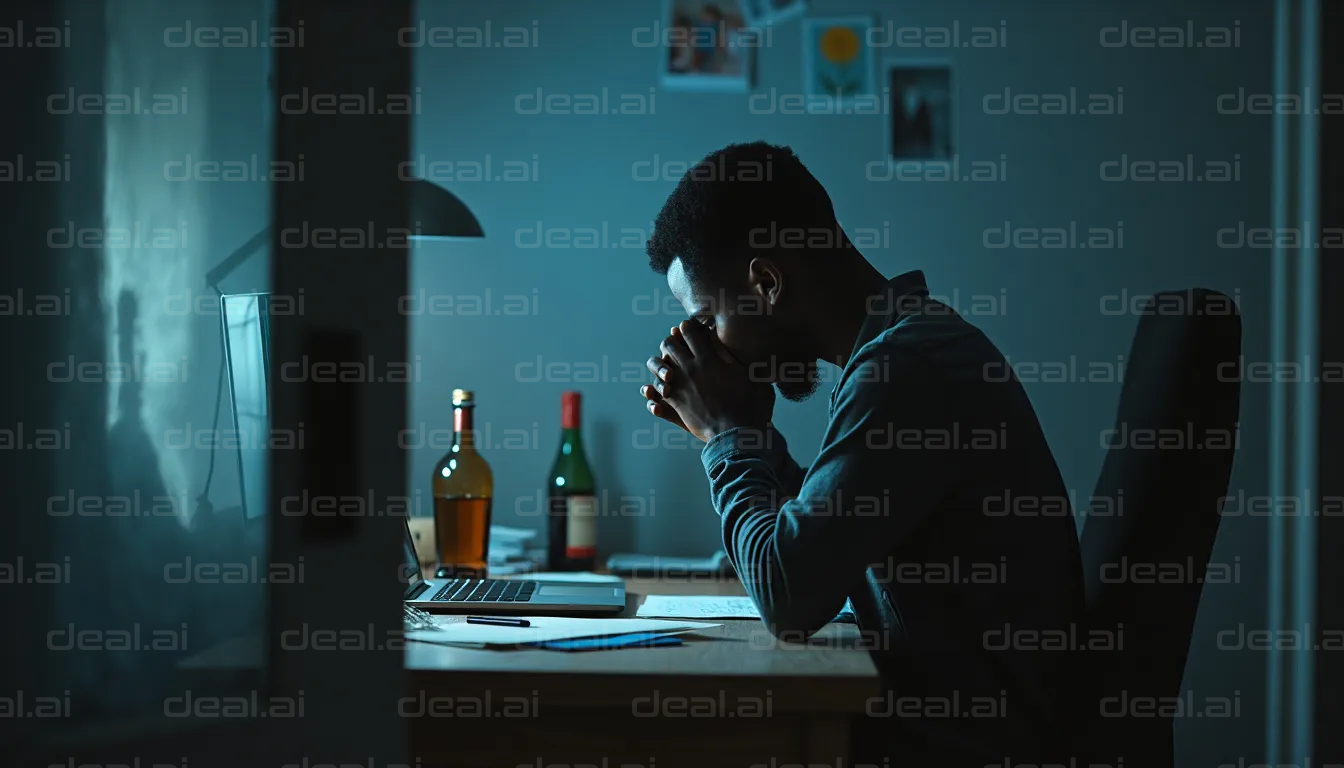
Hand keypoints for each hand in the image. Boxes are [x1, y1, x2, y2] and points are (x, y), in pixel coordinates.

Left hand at [640, 320, 774, 442]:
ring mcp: (681, 386)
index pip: (690, 333)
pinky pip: (659, 389)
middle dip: (672, 341)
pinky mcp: (676, 403)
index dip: (688, 327)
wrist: (737, 433)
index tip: (689, 326)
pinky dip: (658, 385)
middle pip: (669, 344)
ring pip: (660, 364)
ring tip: (671, 364)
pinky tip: (663, 385)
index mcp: (709, 358)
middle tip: (678, 345)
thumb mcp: (750, 375)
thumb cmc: (751, 405)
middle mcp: (691, 368)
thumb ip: (737, 358)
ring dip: (663, 362)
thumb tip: (733, 345)